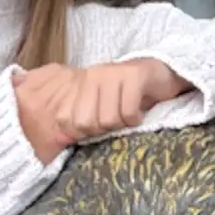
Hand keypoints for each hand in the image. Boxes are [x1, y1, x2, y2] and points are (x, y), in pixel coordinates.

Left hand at [13, 60, 188, 161]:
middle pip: (87, 122)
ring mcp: (113, 74)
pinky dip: (135, 118)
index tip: (97, 127)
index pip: (67, 120)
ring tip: (126, 113)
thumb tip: (54, 140)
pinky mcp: (134, 76)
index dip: (83, 131)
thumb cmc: (126, 95)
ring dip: (121, 123)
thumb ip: (76, 117)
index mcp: (79, 82)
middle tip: (115, 119)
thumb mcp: (97, 104)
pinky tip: (138, 112)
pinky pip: (128, 113)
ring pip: (108, 119)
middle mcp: (93, 76)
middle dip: (103, 128)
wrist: (160, 74)